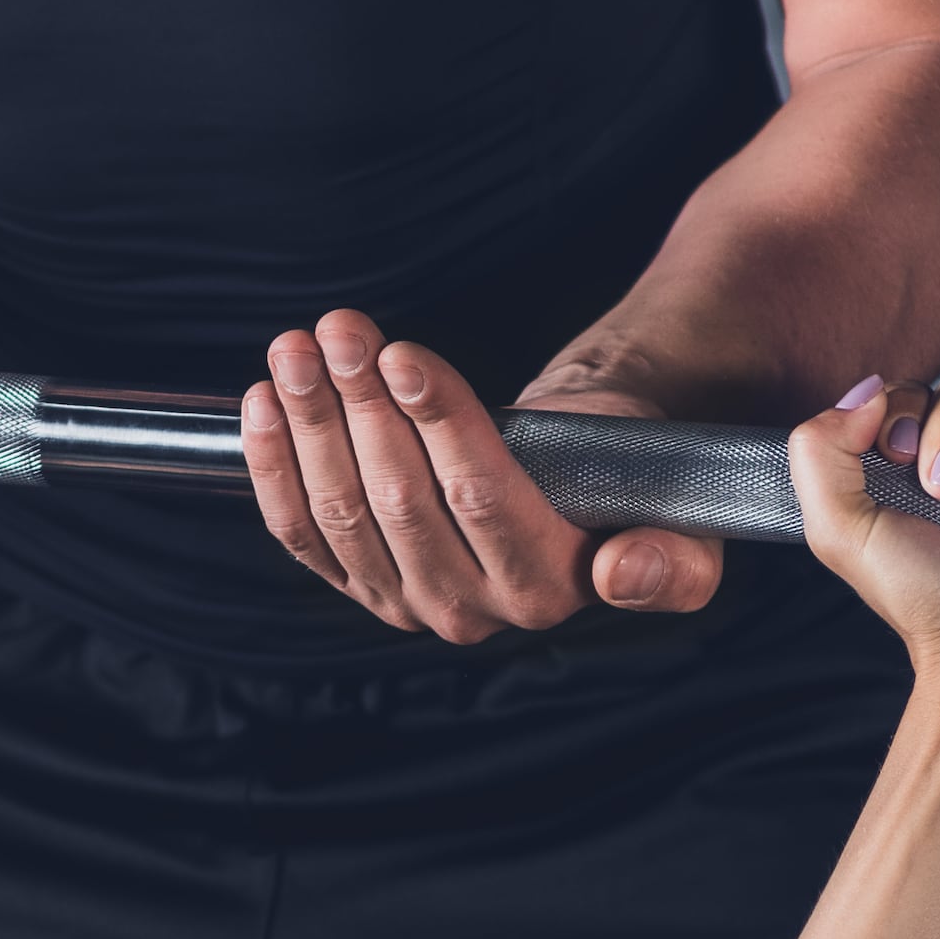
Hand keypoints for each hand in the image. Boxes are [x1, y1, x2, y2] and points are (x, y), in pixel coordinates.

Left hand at [239, 308, 723, 642]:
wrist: (568, 467)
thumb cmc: (616, 459)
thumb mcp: (676, 506)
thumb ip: (671, 559)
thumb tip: (624, 574)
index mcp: (546, 588)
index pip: (478, 497)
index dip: (435, 422)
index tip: (404, 353)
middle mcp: (470, 609)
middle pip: (398, 498)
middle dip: (361, 403)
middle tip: (341, 329)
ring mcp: (404, 599)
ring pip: (340, 507)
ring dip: (311, 419)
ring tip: (302, 345)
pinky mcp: (355, 580)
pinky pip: (297, 528)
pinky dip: (273, 462)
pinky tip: (263, 401)